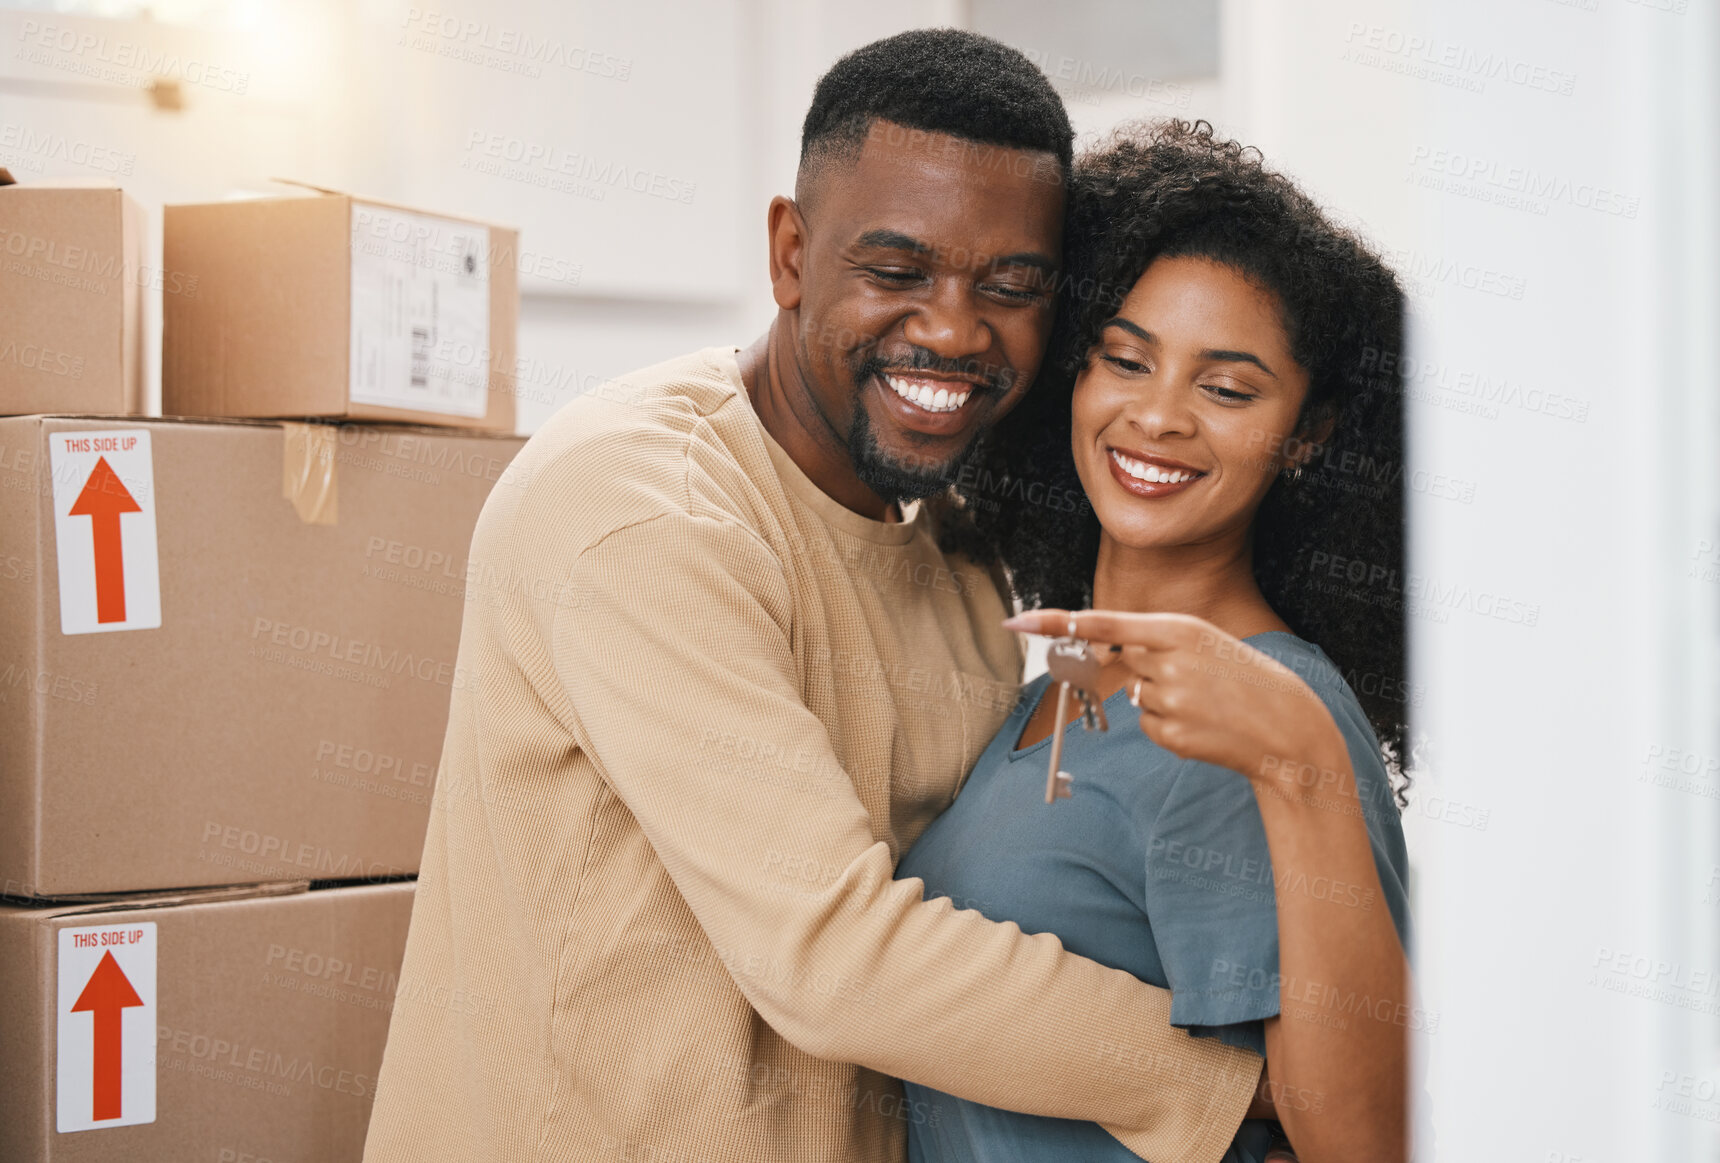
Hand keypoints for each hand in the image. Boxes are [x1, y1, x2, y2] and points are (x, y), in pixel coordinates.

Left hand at [1003, 609, 1340, 786]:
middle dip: (1142, 665)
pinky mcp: (1170, 735)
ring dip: (1159, 698)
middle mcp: (1169, 661)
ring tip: (1204, 701)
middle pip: (1121, 658)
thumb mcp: (1203, 642)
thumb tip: (1104, 659)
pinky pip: (1145, 723)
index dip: (1055, 622)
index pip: (1104, 621)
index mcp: (1179, 628)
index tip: (1018, 620)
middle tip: (1190, 675)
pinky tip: (1200, 723)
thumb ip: (1153, 641)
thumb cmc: (1241, 677)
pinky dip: (1166, 724)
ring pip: (1134, 694)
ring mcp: (1169, 701)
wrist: (1287, 726)